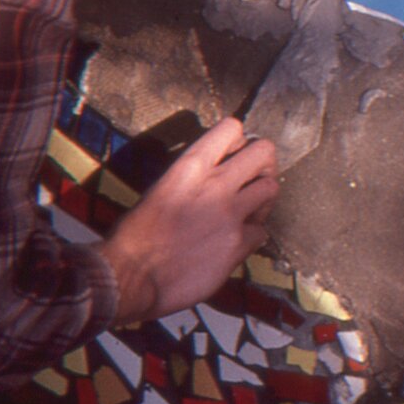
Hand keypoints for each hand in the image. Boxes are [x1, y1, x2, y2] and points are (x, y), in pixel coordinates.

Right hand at [101, 118, 280, 324]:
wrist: (132, 276)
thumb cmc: (135, 236)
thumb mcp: (159, 190)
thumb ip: (190, 179)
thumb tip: (208, 177)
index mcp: (190, 167)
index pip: (231, 128)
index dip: (237, 141)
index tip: (232, 156)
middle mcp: (215, 184)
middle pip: (264, 152)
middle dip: (262, 164)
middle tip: (252, 180)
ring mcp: (230, 214)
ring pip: (271, 188)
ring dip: (262, 199)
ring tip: (248, 212)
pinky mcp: (238, 244)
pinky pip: (262, 232)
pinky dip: (252, 237)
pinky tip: (235, 242)